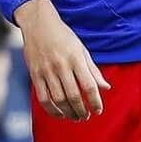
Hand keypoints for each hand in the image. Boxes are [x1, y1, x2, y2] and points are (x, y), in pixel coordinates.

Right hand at [16, 0, 110, 120]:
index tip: (99, 110)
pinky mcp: (34, 74)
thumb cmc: (63, 37)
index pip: (89, 85)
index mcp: (76, 58)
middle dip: (82, 110)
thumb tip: (106, 88)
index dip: (95, 101)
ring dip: (68, 112)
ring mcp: (46, 71)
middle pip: (73, 96)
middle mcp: (61, 65)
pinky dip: (52, 110)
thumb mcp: (81, 50)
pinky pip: (43, 98)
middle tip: (86, 116)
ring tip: (75, 117)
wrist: (38, 24)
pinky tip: (60, 114)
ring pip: (58, 100)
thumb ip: (93, 70)